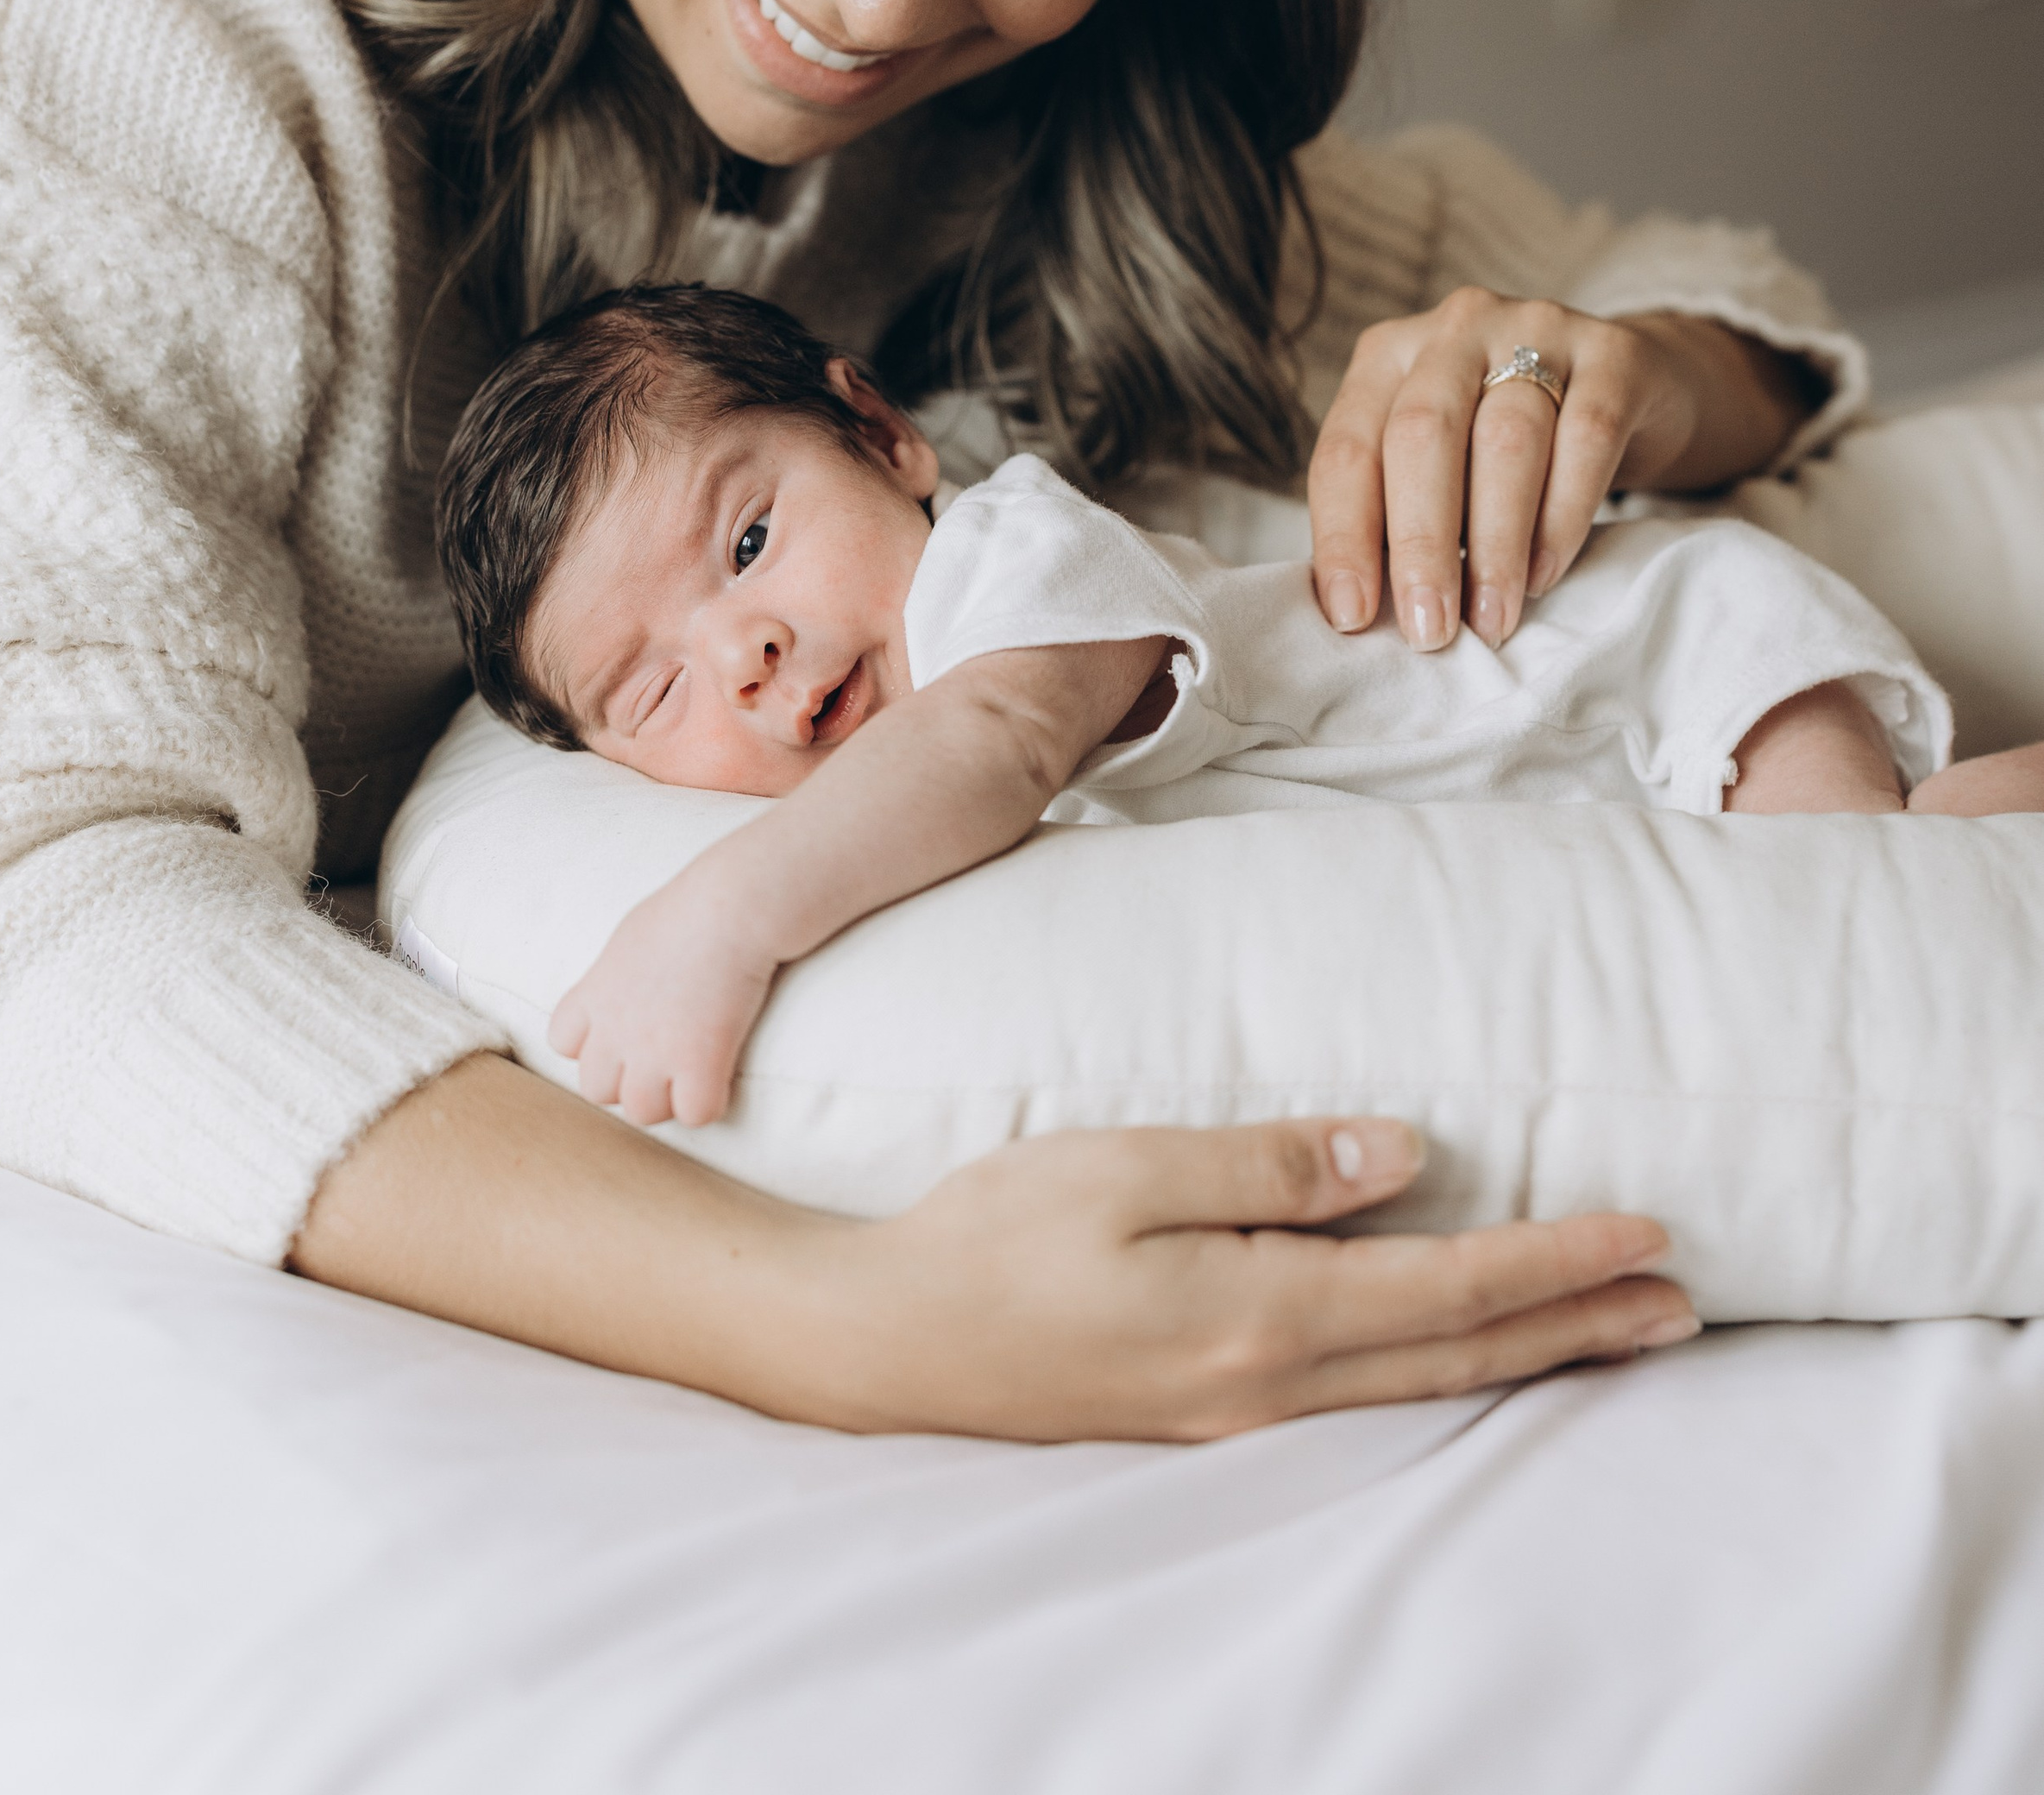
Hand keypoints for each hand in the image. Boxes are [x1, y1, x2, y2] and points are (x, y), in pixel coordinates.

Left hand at [549, 884, 779, 1128]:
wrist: (730, 907)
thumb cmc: (690, 907)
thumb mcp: (631, 936)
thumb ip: (617, 974)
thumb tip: (628, 986)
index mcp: (596, 994)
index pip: (563, 1042)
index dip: (593, 1044)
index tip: (626, 1032)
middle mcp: (615, 1030)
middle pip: (596, 1090)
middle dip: (627, 1081)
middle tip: (664, 1058)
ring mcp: (654, 1052)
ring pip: (642, 1112)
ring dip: (668, 1099)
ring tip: (694, 1071)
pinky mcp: (699, 1063)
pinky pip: (695, 1114)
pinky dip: (710, 1102)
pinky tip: (723, 1075)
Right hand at [806, 1116, 1697, 1438]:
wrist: (886, 1339)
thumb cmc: (995, 1235)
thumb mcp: (1125, 1169)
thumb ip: (1268, 1165)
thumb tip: (1404, 1154)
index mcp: (1260, 1314)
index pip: (1447, 1288)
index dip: (1556, 1259)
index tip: (1649, 1232)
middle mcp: (1269, 1384)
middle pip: (1459, 1355)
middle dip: (1576, 1324)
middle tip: (1681, 1303)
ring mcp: (1237, 1413)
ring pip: (1420, 1387)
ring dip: (1527, 1355)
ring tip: (1613, 1331)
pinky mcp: (1205, 1412)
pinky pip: (1363, 1395)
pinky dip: (1443, 1370)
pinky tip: (1458, 1352)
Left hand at [1307, 292, 1805, 652]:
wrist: (1637, 388)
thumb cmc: (1515, 447)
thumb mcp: (1444, 465)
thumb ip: (1399, 516)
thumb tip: (1365, 614)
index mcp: (1387, 356)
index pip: (1347, 448)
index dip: (1343, 536)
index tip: (1353, 618)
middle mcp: (1454, 330)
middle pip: (1420, 435)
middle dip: (1419, 543)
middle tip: (1429, 630)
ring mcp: (1537, 329)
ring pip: (1505, 439)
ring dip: (1494, 543)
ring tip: (1491, 619)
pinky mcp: (1614, 356)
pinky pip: (1586, 438)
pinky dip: (1562, 516)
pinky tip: (1545, 573)